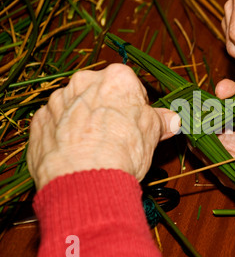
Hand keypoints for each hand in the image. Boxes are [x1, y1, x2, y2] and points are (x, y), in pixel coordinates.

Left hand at [27, 64, 179, 190]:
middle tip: (116, 136)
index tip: (137, 124)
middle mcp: (84, 82)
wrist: (85, 178)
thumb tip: (172, 120)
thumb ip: (160, 121)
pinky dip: (63, 134)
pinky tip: (74, 153)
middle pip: (100, 94)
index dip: (136, 108)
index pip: (131, 87)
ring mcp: (58, 100)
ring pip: (76, 107)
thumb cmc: (123, 152)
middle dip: (107, 110)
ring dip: (84, 121)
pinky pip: (56, 124)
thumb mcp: (152, 134)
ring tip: (94, 149)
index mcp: (117, 78)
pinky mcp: (40, 121)